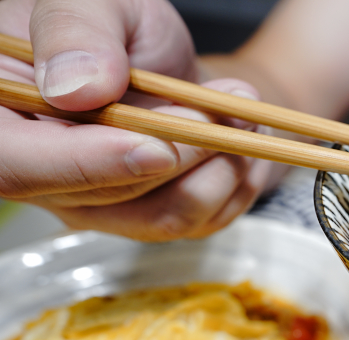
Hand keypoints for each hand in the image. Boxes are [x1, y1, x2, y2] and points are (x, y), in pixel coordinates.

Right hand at [0, 0, 272, 240]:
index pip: (15, 166)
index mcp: (0, 116)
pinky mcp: (142, 221)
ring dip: (217, 164)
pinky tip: (233, 137)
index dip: (85, 164)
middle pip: (104, 195)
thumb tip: (77, 87)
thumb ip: (77, 30)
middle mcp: (36, 173)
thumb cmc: (120, 29)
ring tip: (237, 110)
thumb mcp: (95, 0)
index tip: (154, 146)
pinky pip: (198, 221)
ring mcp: (89, 206)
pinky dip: (232, 179)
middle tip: (224, 102)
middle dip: (179, 148)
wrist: (168, 63)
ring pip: (160, 216)